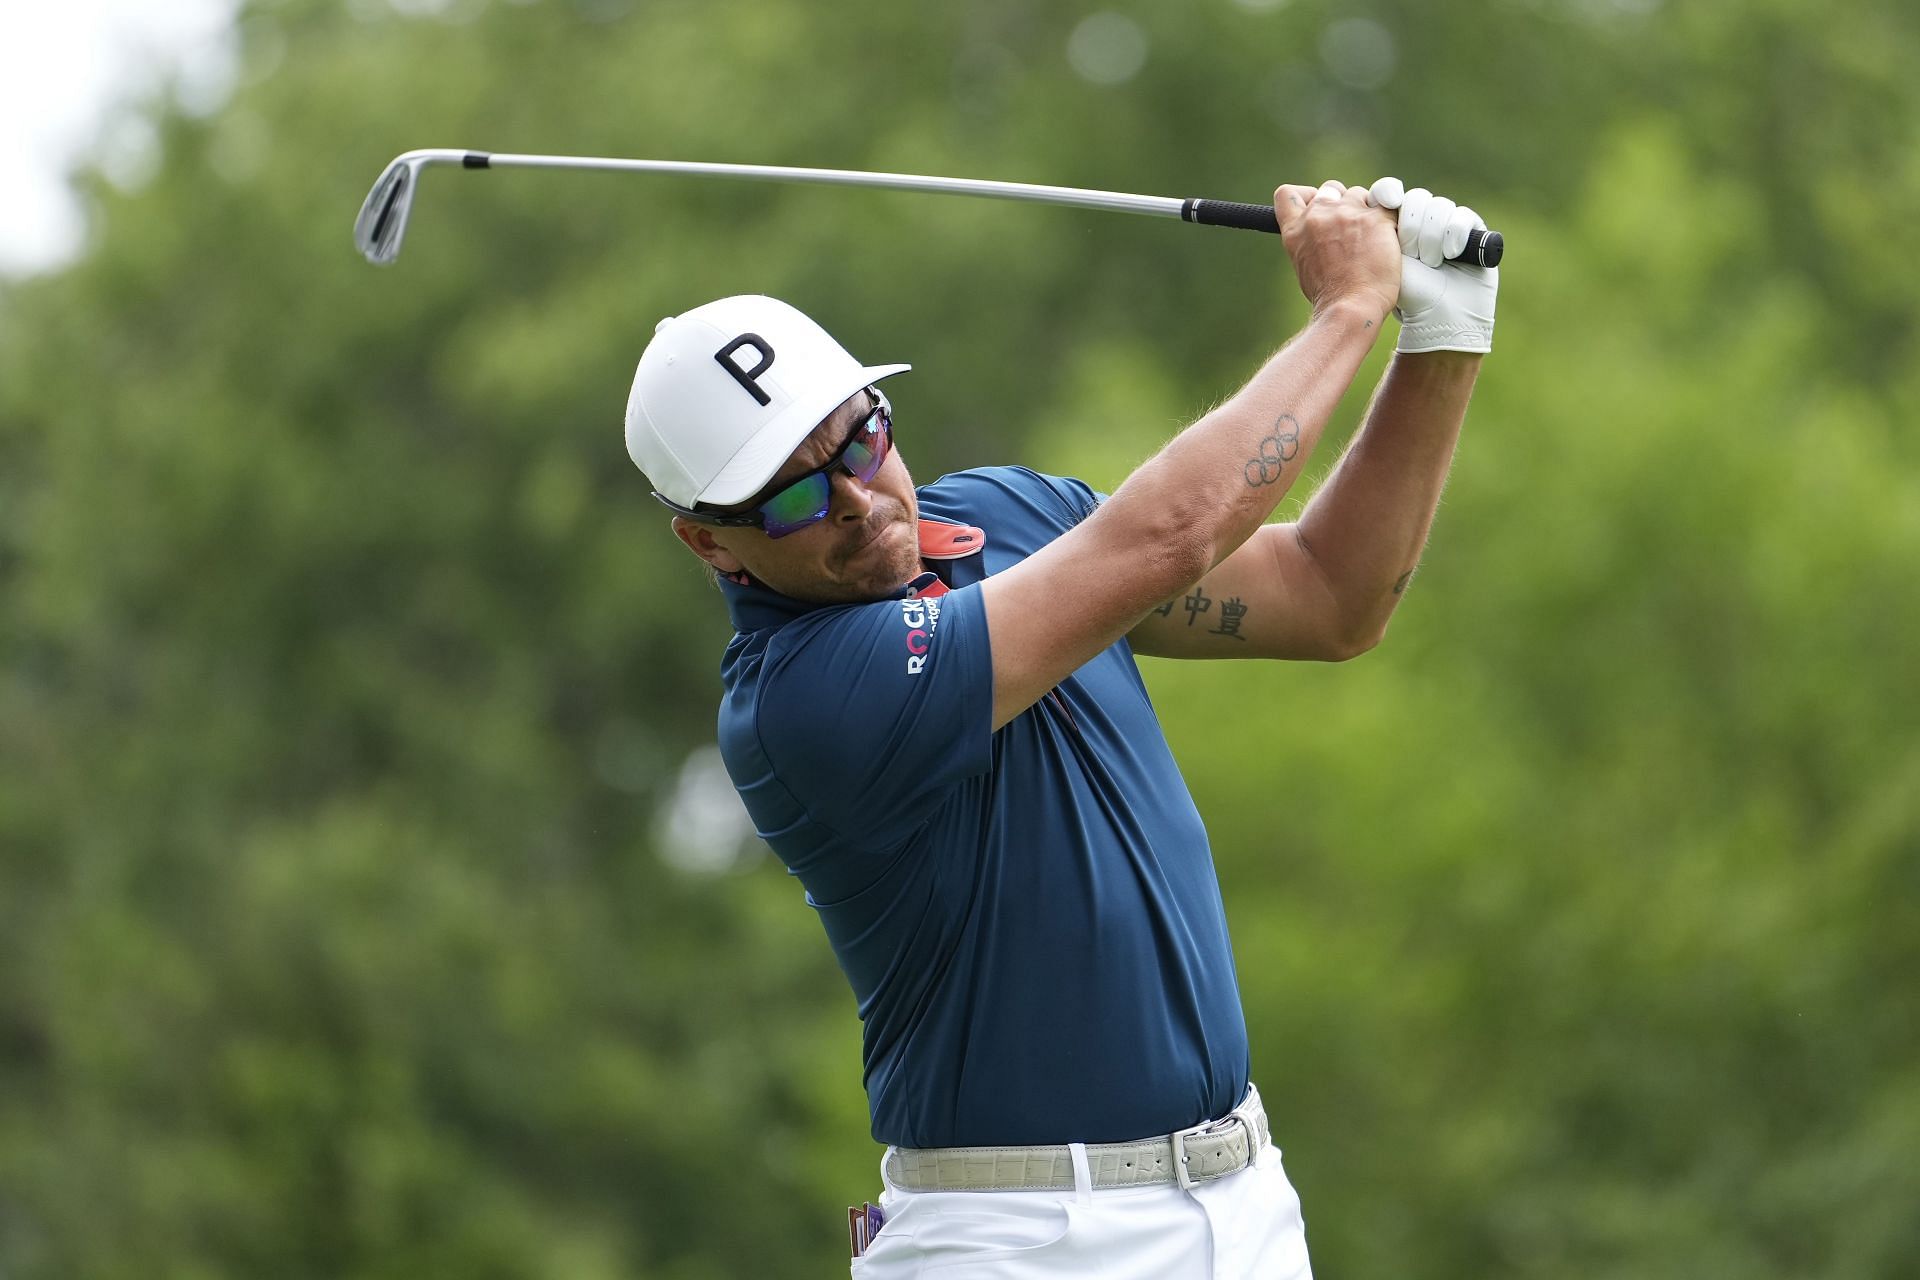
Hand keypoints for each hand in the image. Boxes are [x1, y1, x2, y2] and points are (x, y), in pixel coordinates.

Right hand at [1274, 180, 1400, 323]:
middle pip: (1330, 188)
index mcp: (1295, 230)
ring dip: (1366, 211)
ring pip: (1360, 194)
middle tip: (1352, 228)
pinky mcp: (1375, 218)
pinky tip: (1389, 242)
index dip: (1306, 196)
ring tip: (1372, 240)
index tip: (1317, 207)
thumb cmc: (1330, 297)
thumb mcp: (1305, 265)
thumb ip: (1309, 241)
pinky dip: (1390, 222)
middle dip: (1342, 203)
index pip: (1287, 194)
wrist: (1350, 308)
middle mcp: (1317, 216)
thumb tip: (1322, 235)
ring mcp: (1346, 214)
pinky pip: (1388, 207)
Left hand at [1367, 177, 1497, 354]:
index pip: (1389, 192)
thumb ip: (1369, 229)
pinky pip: (1463, 217)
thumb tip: (1356, 198)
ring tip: (1430, 262)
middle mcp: (1421, 220)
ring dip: (1432, 235)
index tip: (1387, 201)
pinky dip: (1455, 234)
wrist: (1438, 318)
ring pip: (1439, 206)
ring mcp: (1448, 225)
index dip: (1388, 192)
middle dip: (1412, 225)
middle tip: (1411, 252)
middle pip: (1416, 198)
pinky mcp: (1473, 231)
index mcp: (1394, 223)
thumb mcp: (1381, 259)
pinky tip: (1451, 254)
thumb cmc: (1406, 293)